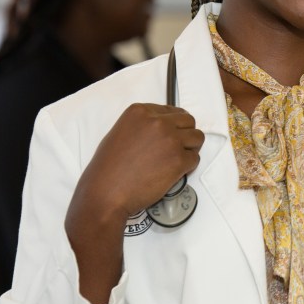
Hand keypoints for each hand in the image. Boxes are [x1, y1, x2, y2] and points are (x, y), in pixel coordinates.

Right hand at [70, 103, 204, 227]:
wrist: (106, 193)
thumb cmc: (108, 168)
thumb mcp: (120, 133)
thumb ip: (143, 125)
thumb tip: (162, 126)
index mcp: (140, 112)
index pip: (173, 111)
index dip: (174, 125)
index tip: (171, 135)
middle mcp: (157, 122)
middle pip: (189, 122)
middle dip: (186, 135)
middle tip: (177, 148)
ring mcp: (170, 140)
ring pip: (198, 138)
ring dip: (190, 149)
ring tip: (176, 160)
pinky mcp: (178, 160)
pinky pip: (195, 159)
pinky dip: (188, 167)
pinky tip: (174, 172)